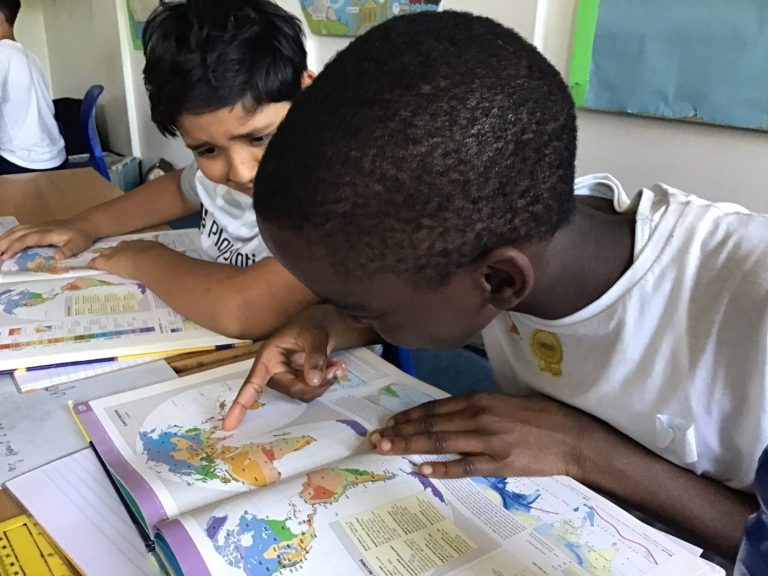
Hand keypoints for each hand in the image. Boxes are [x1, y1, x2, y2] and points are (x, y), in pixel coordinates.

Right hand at [0, 220, 94, 259]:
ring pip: (16, 230)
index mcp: (47, 233)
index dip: (15, 246)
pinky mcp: (37, 227)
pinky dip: (9, 236)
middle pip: (16, 233)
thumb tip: (57, 257)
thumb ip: (68, 250)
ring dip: (3, 239)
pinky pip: (19, 230)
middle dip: (3, 244)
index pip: (27, 239)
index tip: (5, 256)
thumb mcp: (78, 244)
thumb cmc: (81, 236)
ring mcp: (37, 226)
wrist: (84, 224)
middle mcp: (39, 228)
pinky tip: (4, 242)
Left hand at [88, 239, 165, 277]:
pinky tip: (89, 267)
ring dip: (104, 257)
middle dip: (116, 252)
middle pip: (118, 247)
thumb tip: (173, 263)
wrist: (148, 260)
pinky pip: (96, 262)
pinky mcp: (107, 262)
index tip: (129, 254)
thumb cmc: (158, 258)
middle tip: (115, 256)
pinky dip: (93, 264)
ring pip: (106, 253)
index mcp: (140, 244)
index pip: (131, 246)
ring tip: (101, 260)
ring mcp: (116, 253)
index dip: (129, 250)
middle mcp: (127, 246)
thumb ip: (163, 257)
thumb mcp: (163, 255)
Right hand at [222, 318, 345, 430]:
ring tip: (337, 365)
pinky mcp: (300, 381)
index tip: (228, 426)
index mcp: (268, 358)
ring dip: (324, 382)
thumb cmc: (311, 324)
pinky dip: (327, 381)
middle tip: (336, 369)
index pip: (252, 384)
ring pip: (305, 393)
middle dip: (315, 383)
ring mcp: (288, 378)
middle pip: (291, 390)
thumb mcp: (314, 334)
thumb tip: (313, 381)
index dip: (240, 405)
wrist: (322, 323)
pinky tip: (336, 366)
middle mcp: (274, 371)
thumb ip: (315, 355)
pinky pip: (313, 390)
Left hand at [369, 392, 608, 482]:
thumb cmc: (539, 415)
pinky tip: (422, 468)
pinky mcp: (499, 464)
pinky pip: (464, 467)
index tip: (390, 422)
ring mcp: (488, 441)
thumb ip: (476, 407)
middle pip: (432, 425)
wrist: (572, 436)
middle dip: (401, 432)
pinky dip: (442, 467)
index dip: (410, 415)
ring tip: (388, 449)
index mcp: (481, 399)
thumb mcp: (505, 402)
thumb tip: (447, 416)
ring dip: (411, 446)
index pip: (436, 407)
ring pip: (441, 443)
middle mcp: (480, 416)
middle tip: (376, 438)